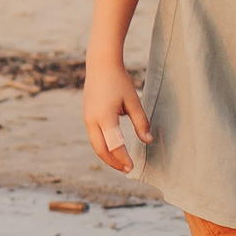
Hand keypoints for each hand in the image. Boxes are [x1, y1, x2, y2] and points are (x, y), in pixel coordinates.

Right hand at [83, 56, 150, 173]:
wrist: (100, 65)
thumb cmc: (119, 81)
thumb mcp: (133, 101)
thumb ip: (141, 122)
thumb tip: (148, 141)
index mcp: (105, 117)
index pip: (114, 145)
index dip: (123, 158)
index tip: (132, 167)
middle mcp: (92, 120)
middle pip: (101, 150)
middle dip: (113, 162)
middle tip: (126, 170)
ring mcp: (87, 118)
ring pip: (95, 145)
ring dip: (107, 156)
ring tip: (120, 163)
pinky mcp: (87, 116)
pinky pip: (94, 137)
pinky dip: (103, 146)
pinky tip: (113, 149)